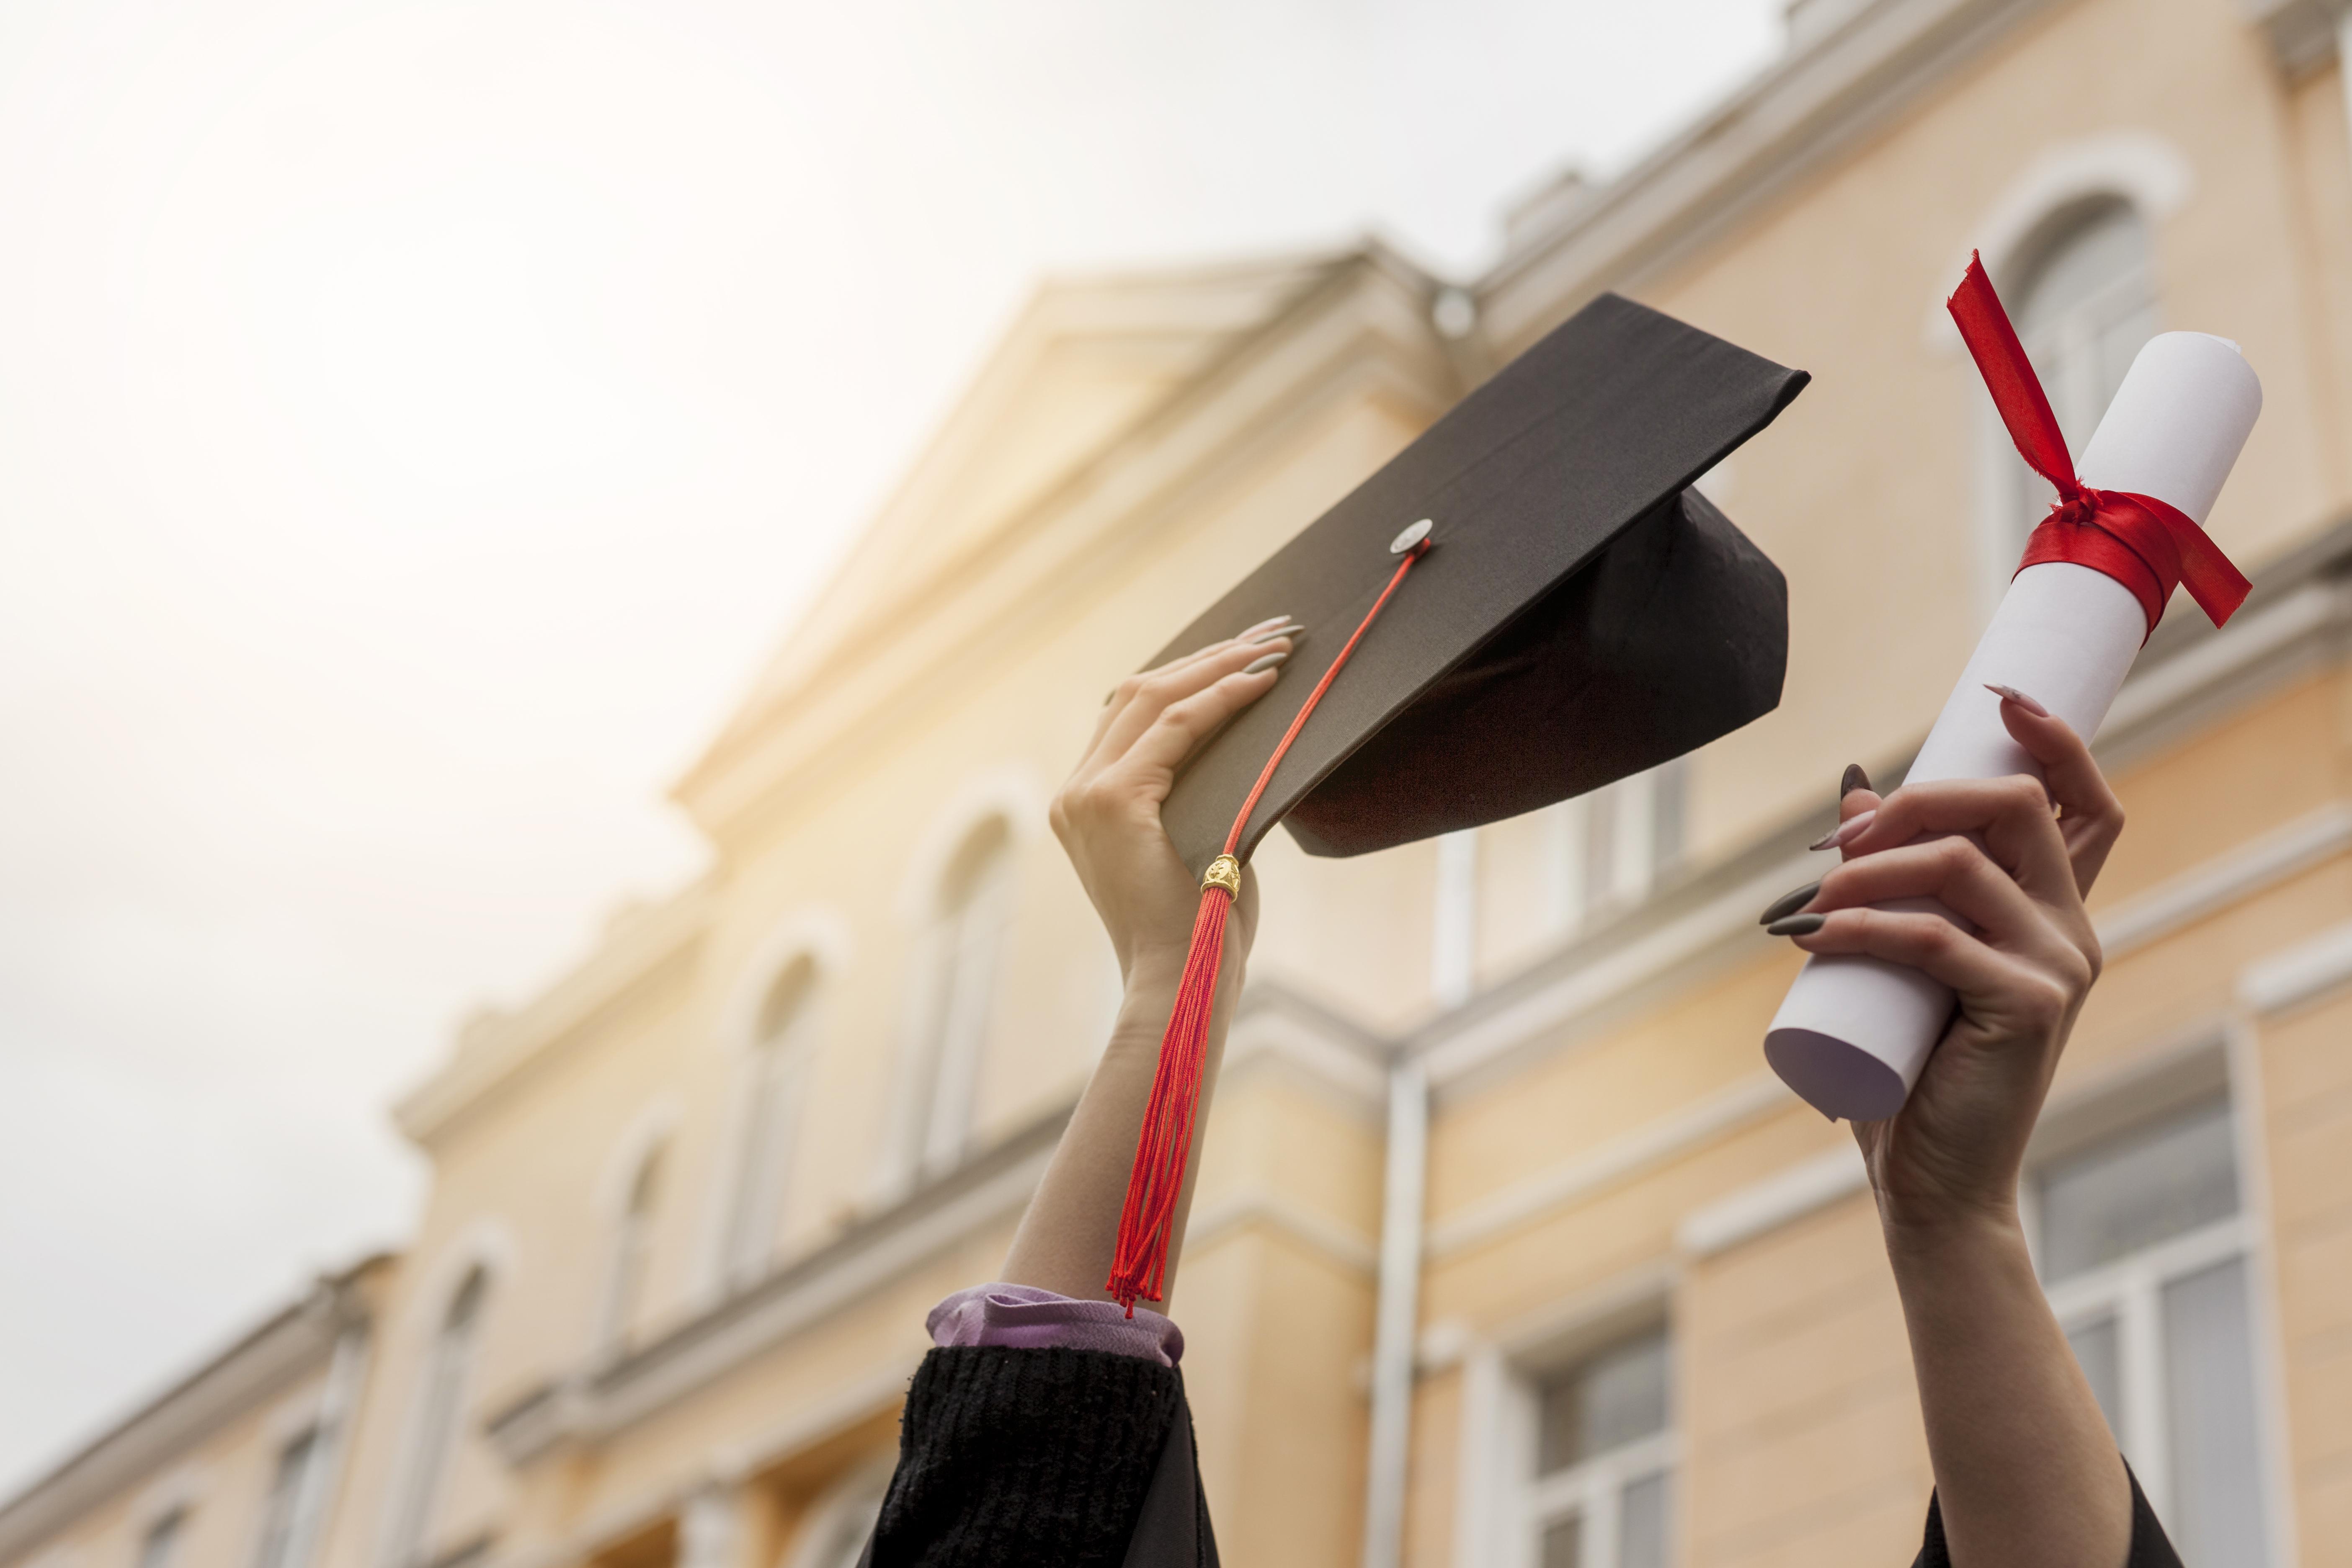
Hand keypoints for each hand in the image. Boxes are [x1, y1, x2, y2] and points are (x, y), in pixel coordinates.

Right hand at [1050, 625, 1293, 979]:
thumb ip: (1200, 789)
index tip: (1249, 650)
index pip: (1133, 712)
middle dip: (1210, 656)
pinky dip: (1221, 699)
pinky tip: (1262, 683)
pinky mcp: (1112, 802)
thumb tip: (1248, 737)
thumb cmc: (1201, 925)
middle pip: (1139, 692)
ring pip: (1153, 698)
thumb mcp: (1198, 838)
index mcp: (1085, 801)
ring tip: (1277, 647)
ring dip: (1219, 666)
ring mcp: (1085, 794)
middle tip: (1275, 632)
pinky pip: (1174, 728)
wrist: (1181, 981)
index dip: (1192, 672)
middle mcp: (1074, 791)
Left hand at [1786, 695, 2123, 1234]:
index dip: (2056, 741)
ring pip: (1965, 864)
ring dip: (1873, 866)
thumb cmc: (1911, 1065)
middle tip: (1841, 838)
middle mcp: (2071, 930)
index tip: (1999, 701)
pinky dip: (1866, 926)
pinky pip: (1937, 938)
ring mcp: (2059, 968)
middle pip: (2016, 807)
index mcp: (2053, 911)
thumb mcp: (1898, 952)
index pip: (2087, 803)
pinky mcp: (2032, 1007)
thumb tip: (1854, 783)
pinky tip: (1819, 936)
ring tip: (1811, 900)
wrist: (1932, 1178)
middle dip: (1922, 799)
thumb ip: (1890, 875)